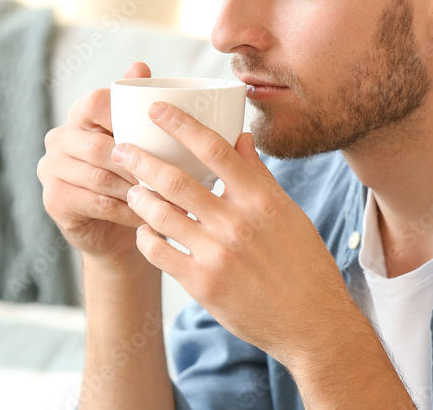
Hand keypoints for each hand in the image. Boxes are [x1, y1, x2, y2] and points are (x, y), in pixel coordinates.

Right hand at [38, 61, 154, 265]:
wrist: (116, 229)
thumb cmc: (133, 175)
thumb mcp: (140, 138)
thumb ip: (136, 103)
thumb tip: (140, 65)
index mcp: (79, 116)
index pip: (95, 102)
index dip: (124, 116)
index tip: (159, 132)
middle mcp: (58, 138)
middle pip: (99, 146)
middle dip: (137, 163)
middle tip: (171, 176)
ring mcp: (50, 169)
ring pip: (100, 177)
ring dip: (136, 189)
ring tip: (166, 198)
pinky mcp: (53, 200)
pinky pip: (97, 203)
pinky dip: (126, 210)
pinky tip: (147, 215)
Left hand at [113, 103, 358, 366]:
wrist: (311, 322)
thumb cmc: (304, 263)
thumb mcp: (289, 212)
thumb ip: (259, 175)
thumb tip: (240, 138)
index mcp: (261, 199)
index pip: (214, 149)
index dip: (181, 125)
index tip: (157, 111)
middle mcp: (237, 223)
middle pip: (176, 179)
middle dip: (141, 160)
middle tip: (121, 148)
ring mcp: (218, 255)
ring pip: (162, 214)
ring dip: (139, 197)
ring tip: (130, 189)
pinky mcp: (202, 285)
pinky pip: (160, 253)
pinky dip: (147, 237)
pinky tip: (145, 229)